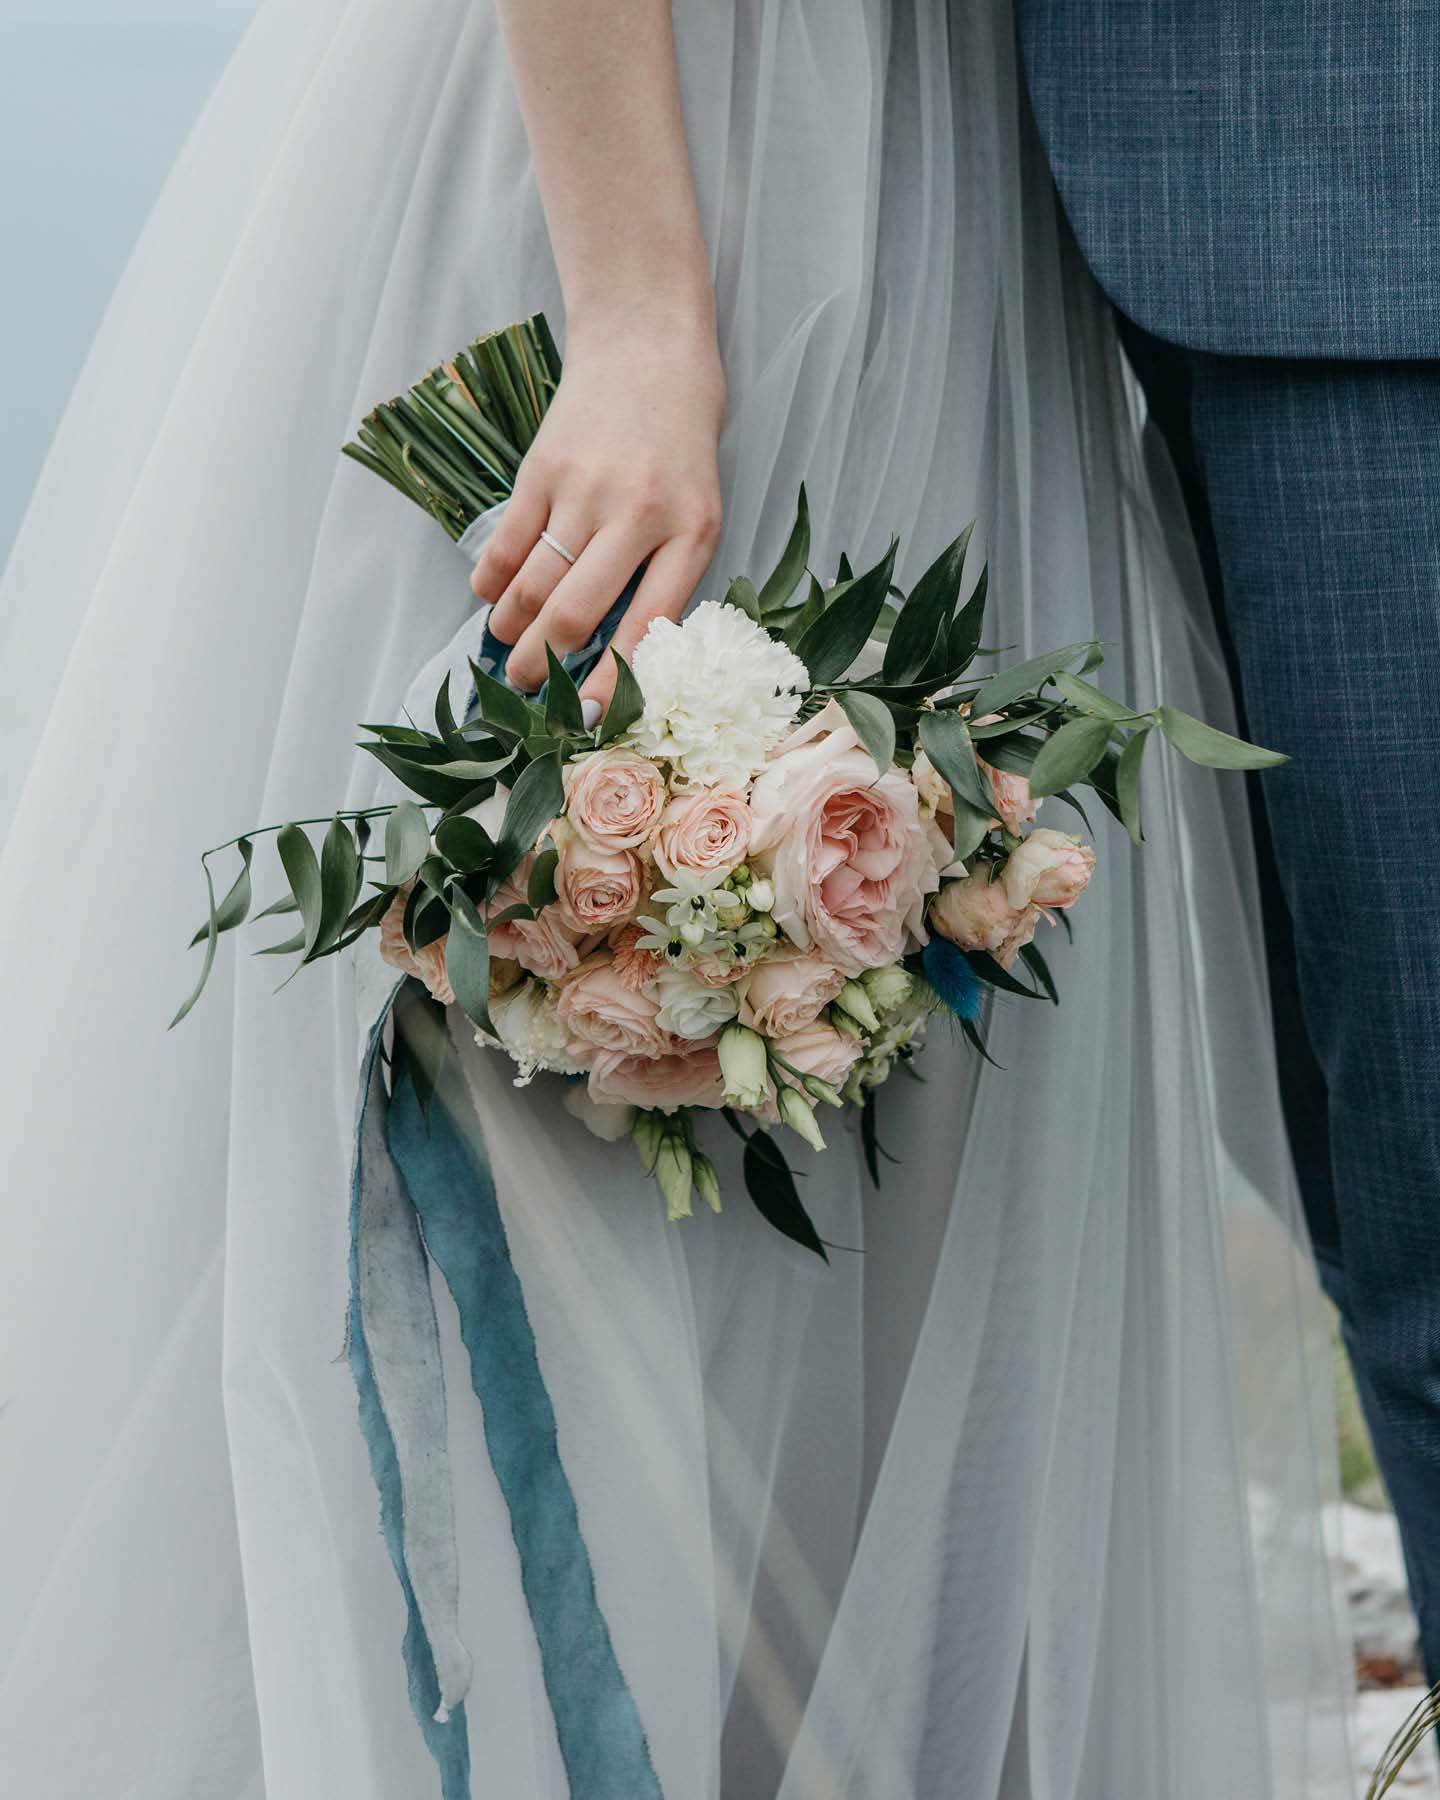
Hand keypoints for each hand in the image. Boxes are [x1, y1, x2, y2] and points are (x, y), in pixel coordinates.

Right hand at [470, 316, 724, 705]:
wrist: (648, 347)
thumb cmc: (682, 445)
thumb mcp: (699, 512)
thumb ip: (665, 574)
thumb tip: (612, 653)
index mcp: (691, 535)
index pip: (647, 628)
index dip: (612, 682)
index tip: (588, 717)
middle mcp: (638, 515)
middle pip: (574, 614)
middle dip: (543, 668)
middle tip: (530, 689)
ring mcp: (585, 490)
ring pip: (532, 586)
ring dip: (511, 632)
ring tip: (508, 654)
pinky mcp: (542, 468)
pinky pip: (506, 545)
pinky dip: (491, 583)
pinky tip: (491, 601)